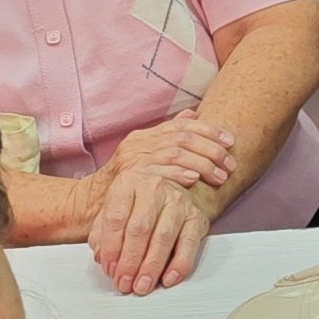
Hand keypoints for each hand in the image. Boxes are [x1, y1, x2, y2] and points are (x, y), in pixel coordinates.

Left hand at [87, 162, 220, 294]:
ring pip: (163, 238)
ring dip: (151, 267)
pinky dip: (179, 264)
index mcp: (128, 183)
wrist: (170, 189)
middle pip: (140, 229)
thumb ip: (102, 233)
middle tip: (124, 282)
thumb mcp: (113, 210)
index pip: (116, 218)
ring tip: (142, 285)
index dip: (111, 248)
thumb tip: (102, 256)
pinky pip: (189, 244)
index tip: (109, 269)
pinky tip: (168, 278)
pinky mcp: (197, 216)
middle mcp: (154, 187)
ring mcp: (178, 201)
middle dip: (130, 261)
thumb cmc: (137, 204)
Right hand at [104, 113, 239, 188]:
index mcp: (145, 136)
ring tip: (220, 176)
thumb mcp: (144, 157)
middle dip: (212, 149)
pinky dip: (178, 174)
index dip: (210, 131)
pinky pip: (156, 171)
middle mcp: (138, 142)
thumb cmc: (125, 185)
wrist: (88, 205)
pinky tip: (194, 179)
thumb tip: (193, 113)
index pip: (183, 125)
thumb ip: (167, 137)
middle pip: (183, 138)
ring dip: (202, 164)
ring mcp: (132, 159)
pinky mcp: (126, 176)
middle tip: (230, 163)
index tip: (230, 140)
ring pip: (174, 153)